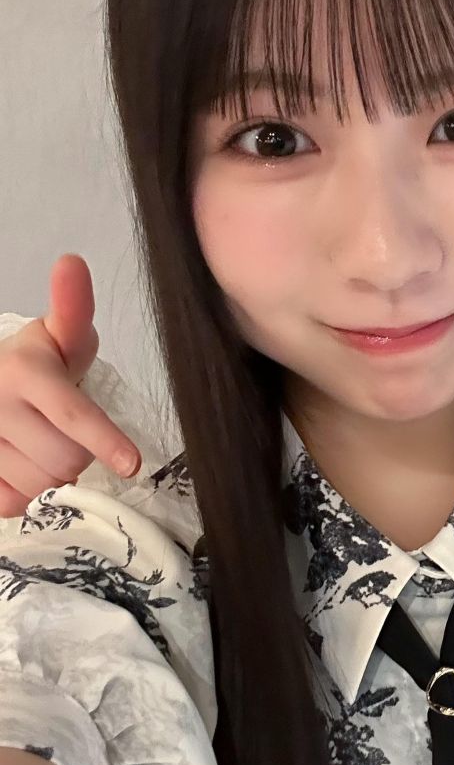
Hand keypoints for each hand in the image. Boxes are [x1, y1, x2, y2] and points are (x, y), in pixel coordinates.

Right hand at [0, 255, 138, 517]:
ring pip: (40, 485)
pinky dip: (24, 491)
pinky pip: (10, 502)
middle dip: (79, 454)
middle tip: (70, 434)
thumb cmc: (40, 361)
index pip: (72, 413)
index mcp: (24, 371)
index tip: (131, 464)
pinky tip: (21, 463)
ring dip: (52, 476)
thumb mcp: (61, 334)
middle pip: (65, 459)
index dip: (104, 440)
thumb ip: (73, 307)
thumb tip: (72, 262)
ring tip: (43, 445)